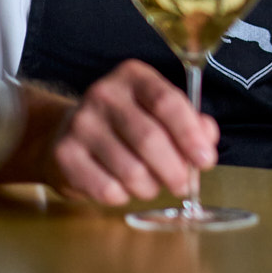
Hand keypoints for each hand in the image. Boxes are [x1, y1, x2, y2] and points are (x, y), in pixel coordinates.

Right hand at [8, 62, 219, 204]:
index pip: (167, 102)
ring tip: (153, 186)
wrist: (67, 132)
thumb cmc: (127, 122)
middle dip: (175, 169)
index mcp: (134, 76)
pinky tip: (124, 188)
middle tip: (183, 185)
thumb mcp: (160, 111)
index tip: (205, 160)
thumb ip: (191, 122)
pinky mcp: (65, 154)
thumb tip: (207, 140)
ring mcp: (81, 123)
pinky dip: (124, 196)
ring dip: (150, 186)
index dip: (190, 135)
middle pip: (149, 138)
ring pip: (130, 169)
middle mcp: (105, 94)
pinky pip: (106, 188)